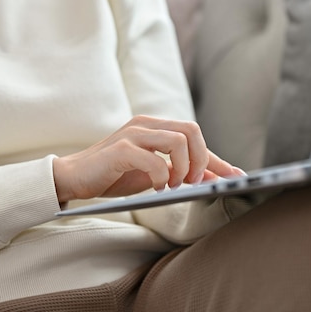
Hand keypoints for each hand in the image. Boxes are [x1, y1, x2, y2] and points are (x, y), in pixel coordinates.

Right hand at [52, 115, 243, 202]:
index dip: (217, 159)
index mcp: (155, 127)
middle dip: (201, 159)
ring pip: (177, 140)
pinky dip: (162, 176)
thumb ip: (181, 172)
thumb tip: (213, 178)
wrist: (74, 177)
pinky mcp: (120, 149)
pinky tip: (156, 187)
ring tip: (175, 185)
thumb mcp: (154, 174)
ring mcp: (133, 134)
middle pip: (191, 130)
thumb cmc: (115, 174)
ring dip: (183, 167)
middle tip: (193, 182)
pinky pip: (153, 160)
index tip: (236, 176)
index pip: (194, 137)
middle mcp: (146, 124)